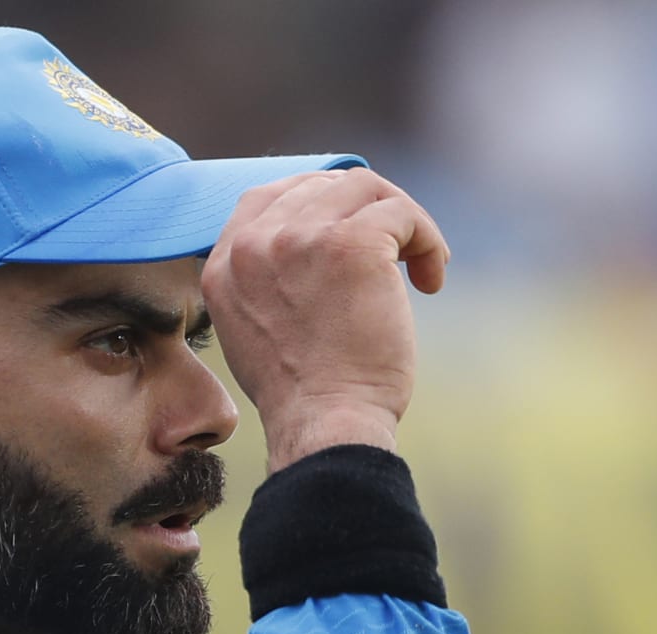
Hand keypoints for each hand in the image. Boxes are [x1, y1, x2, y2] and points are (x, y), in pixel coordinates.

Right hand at [201, 167, 448, 471]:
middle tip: (396, 252)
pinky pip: (401, 213)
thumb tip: (312, 243)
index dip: (317, 202)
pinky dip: (427, 240)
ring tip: (419, 265)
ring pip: (365, 188)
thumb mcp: (253, 329)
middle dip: (366, 211)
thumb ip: (265, 280)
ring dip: (402, 219)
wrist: (325, 425)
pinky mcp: (353, 244)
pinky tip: (431, 281)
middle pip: (321, 184)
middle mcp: (255, 243)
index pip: (267, 195)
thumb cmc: (303, 394)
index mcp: (225, 264)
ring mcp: (302, 238)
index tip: (350, 229)